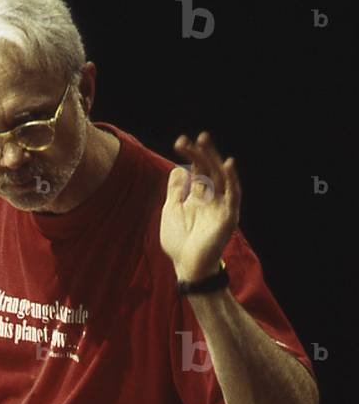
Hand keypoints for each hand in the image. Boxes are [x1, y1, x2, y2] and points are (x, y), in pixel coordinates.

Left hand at [161, 131, 240, 281]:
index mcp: (198, 196)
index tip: (180, 142)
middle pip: (209, 169)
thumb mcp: (171, 210)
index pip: (197, 169)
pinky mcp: (228, 216)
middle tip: (195, 137)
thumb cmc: (179, 241)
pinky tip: (227, 164)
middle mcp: (212, 198)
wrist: (186, 266)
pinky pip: (233, 195)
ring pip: (221, 177)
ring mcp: (221, 206)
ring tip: (206, 141)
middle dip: (202, 153)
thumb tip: (178, 168)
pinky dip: (232, 179)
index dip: (191, 155)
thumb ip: (175, 190)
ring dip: (214, 158)